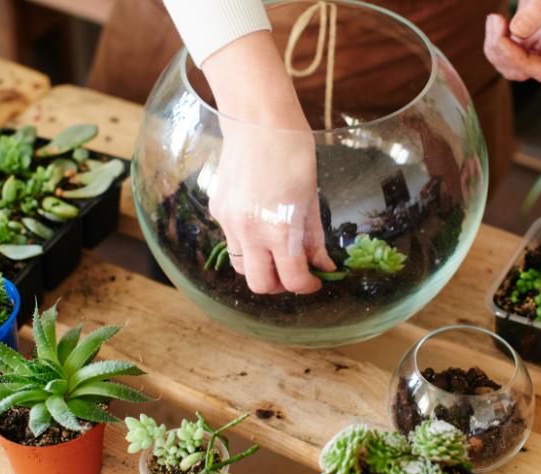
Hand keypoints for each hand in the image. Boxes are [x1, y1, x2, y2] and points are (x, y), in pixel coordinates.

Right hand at [201, 31, 335, 293]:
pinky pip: (232, 240)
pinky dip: (248, 243)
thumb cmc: (293, 152)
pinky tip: (261, 223)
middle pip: (260, 285)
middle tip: (294, 272)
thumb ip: (313, 237)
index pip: (292, 280)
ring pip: (241, 266)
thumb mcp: (311, 198)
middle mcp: (250, 232)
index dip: (308, 286)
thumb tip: (322, 264)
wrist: (257, 120)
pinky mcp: (218, 210)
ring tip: (277, 251)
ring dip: (260, 267)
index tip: (316, 280)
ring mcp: (229, 222)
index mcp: (279, 230)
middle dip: (280, 285)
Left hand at [484, 0, 540, 81]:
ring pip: (510, 64)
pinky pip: (506, 50)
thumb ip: (540, 9)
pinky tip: (495, 19)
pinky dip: (495, 40)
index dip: (520, 62)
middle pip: (522, 71)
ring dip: (495, 47)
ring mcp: (539, 42)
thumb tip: (516, 31)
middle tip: (496, 22)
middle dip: (502, 53)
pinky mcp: (526, 33)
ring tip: (494, 18)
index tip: (504, 39)